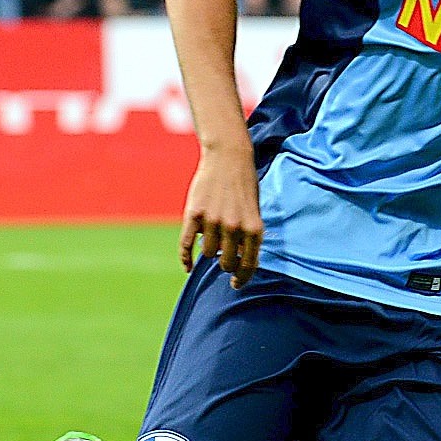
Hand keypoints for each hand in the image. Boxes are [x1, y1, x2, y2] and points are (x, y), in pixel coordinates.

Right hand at [179, 143, 262, 286]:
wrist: (228, 156)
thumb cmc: (244, 184)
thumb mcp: (254, 211)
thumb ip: (249, 235)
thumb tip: (239, 262)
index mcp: (254, 228)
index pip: (249, 265)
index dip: (242, 278)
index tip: (236, 283)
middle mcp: (234, 227)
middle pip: (226, 263)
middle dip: (226, 264)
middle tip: (224, 259)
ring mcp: (213, 221)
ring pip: (208, 254)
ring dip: (210, 251)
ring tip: (212, 239)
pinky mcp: (194, 215)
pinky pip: (187, 245)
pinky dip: (186, 259)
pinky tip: (187, 266)